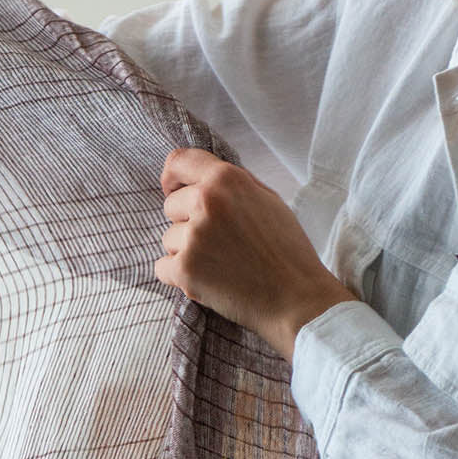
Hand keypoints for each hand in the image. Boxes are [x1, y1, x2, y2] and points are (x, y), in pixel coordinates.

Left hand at [154, 147, 357, 361]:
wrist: (296, 297)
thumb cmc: (285, 250)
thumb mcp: (266, 200)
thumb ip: (231, 186)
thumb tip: (200, 178)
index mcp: (227, 180)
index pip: (179, 161)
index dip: (172, 177)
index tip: (172, 188)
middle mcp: (206, 202)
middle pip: (170, 205)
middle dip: (187, 222)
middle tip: (220, 241)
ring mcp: (193, 237)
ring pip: (168, 239)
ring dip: (185, 251)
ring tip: (221, 262)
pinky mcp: (184, 269)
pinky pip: (161, 267)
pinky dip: (179, 276)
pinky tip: (208, 279)